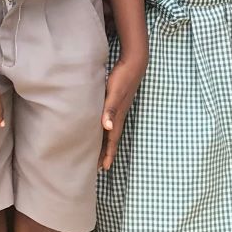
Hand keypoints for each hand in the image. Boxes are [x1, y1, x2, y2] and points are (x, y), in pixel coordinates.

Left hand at [99, 53, 146, 170]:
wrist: (133, 63)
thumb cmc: (122, 77)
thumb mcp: (113, 93)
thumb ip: (109, 109)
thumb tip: (107, 127)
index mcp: (117, 116)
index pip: (111, 140)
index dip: (108, 154)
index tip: (104, 168)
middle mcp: (118, 115)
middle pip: (111, 138)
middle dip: (105, 152)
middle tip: (98, 166)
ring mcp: (118, 109)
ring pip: (110, 130)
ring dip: (105, 142)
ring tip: (98, 152)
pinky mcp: (116, 102)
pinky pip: (109, 121)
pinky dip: (104, 129)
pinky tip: (100, 128)